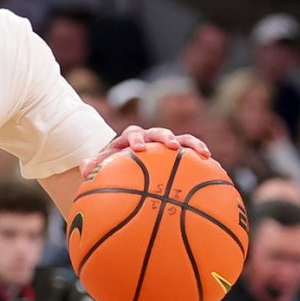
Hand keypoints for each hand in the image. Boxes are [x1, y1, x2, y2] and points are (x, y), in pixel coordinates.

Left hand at [80, 125, 207, 179]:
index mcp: (129, 139)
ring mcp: (165, 145)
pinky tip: (214, 166)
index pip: (132, 133)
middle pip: (158, 132)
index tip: (138, 148)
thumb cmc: (113, 168)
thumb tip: (84, 166)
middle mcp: (149, 138)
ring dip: (191, 144)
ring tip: (204, 153)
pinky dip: (202, 157)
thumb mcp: (102, 167)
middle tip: (171, 145)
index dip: (136, 139)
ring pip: (181, 139)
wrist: (125, 166)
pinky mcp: (179, 154)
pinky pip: (192, 154)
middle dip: (165, 137)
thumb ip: (95, 166)